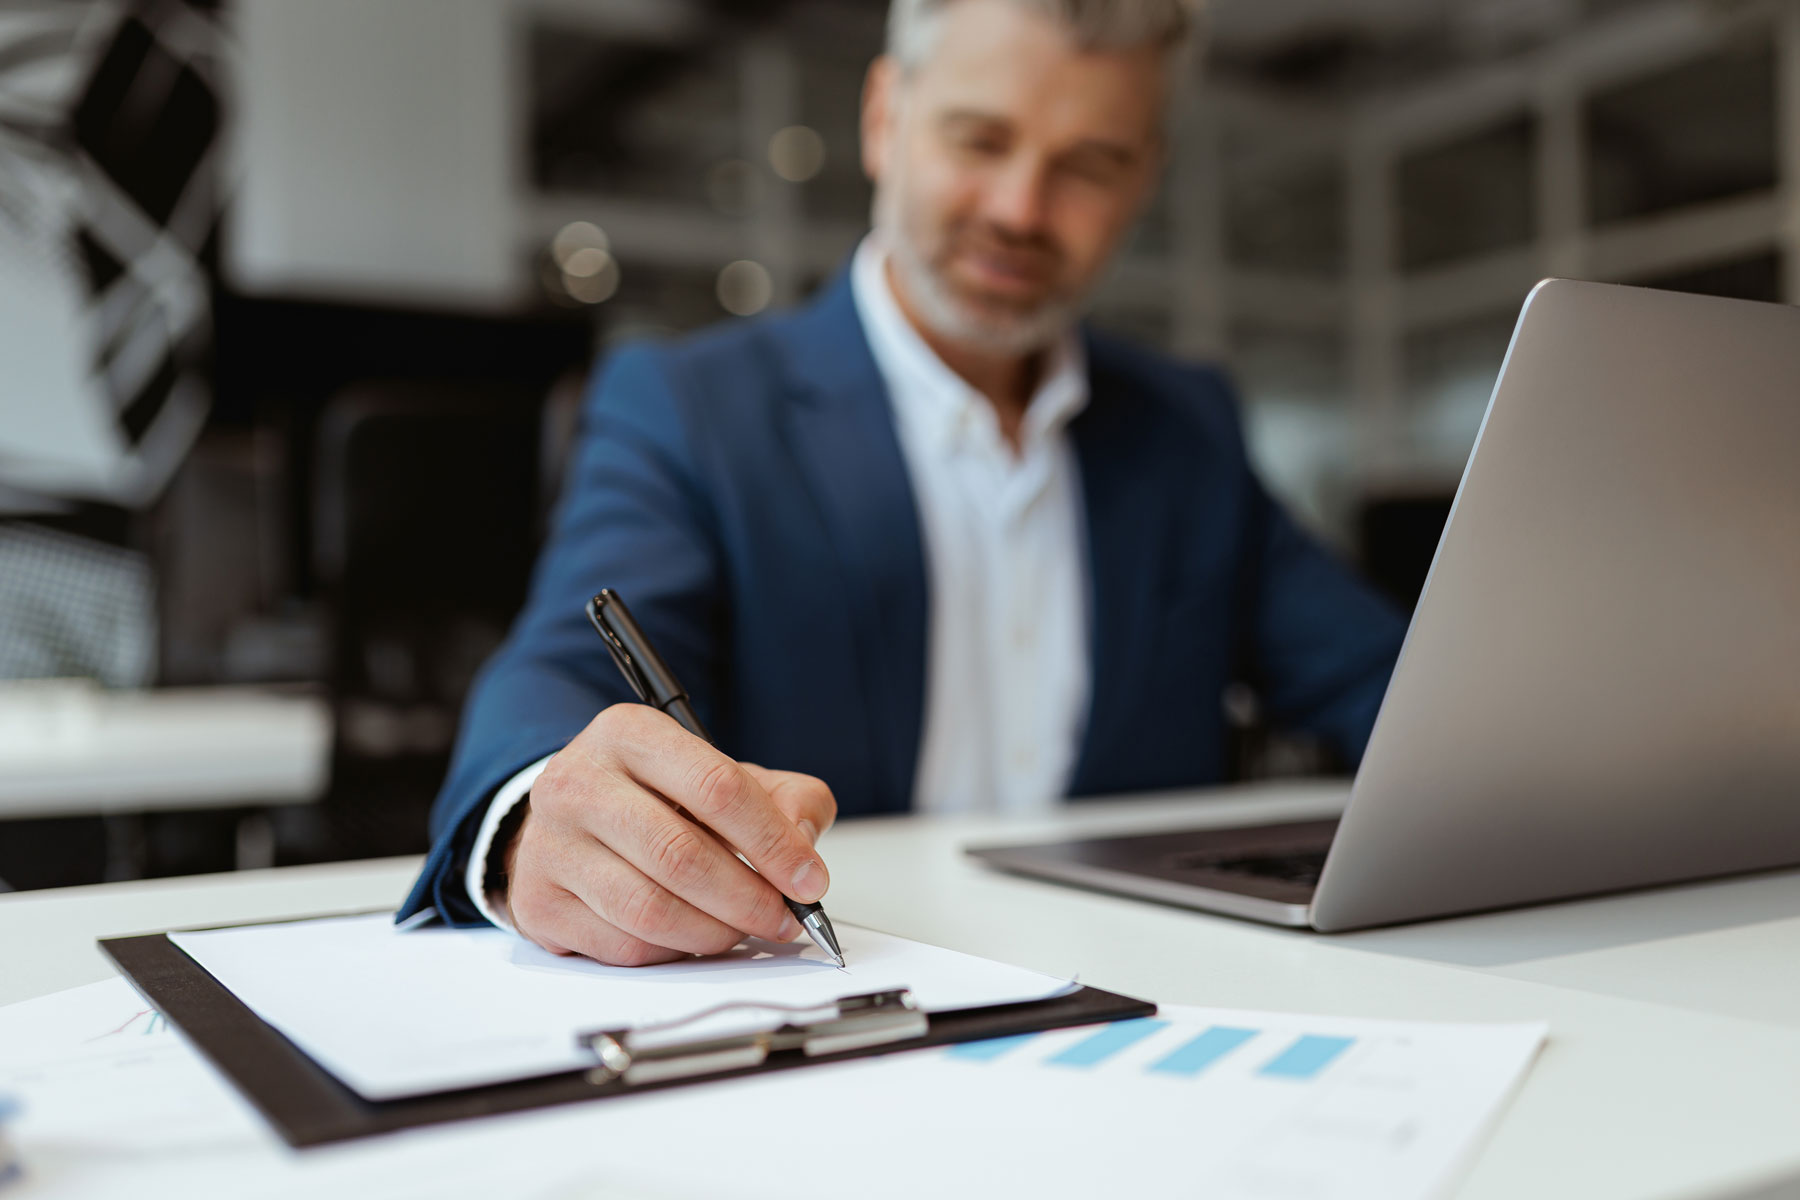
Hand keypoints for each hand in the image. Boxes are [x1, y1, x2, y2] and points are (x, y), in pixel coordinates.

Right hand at [498, 703, 836, 965]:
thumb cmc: (656, 795)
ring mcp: (549, 845)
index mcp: (629, 733)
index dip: (772, 841)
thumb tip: (803, 844)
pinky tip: (693, 935)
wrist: (571, 817)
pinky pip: (622, 946)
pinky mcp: (538, 902)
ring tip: (744, 929)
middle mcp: (578, 782)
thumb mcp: (723, 774)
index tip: (808, 878)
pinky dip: (673, 951)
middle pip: (680, 855)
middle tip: (784, 917)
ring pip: (649, 909)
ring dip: (714, 931)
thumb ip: (786, 797)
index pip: (715, 787)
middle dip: (748, 897)